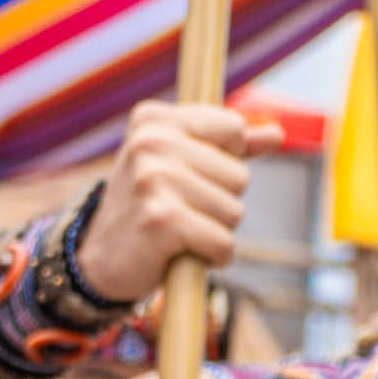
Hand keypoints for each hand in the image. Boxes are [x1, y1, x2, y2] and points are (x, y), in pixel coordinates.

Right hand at [79, 103, 260, 304]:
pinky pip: (223, 242)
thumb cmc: (150, 206)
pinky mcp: (161, 220)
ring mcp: (154, 179)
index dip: (225, 162)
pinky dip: (213, 256)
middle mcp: (151, 142)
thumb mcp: (182, 165)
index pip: (234, 129)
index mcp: (154, 119)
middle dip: (220, 202)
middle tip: (181, 211)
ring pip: (234, 211)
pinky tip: (184, 253)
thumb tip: (276, 133)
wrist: (101, 259)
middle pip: (238, 175)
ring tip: (180, 232)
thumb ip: (229, 147)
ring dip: (215, 231)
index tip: (192, 176)